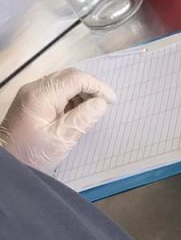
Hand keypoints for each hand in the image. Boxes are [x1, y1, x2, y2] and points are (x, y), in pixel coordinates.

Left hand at [0, 68, 115, 173]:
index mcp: (41, 95)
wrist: (7, 162)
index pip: (76, 78)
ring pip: (63, 83)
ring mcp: (32, 93)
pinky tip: (77, 112)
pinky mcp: (32, 101)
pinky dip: (71, 98)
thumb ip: (83, 118)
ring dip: (81, 93)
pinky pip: (56, 91)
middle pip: (69, 77)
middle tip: (104, 104)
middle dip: (90, 88)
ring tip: (91, 111)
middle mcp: (35, 88)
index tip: (111, 100)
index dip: (97, 86)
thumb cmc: (31, 154)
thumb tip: (101, 103)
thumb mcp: (62, 138)